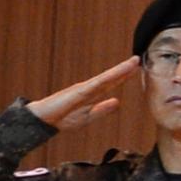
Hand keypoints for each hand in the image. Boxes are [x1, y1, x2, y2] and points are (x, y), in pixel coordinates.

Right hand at [21, 57, 140, 140]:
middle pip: (111, 78)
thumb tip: (117, 101)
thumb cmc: (62, 119)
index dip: (123, 76)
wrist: (42, 121)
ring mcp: (84, 88)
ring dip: (120, 70)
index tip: (136, 68)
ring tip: (133, 62)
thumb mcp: (87, 116)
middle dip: (125, 69)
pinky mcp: (79, 91)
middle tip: (138, 59)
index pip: (111, 83)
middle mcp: (89, 88)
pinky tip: (119, 72)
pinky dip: (110, 77)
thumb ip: (102, 109)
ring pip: (106, 78)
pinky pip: (97, 83)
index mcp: (91, 94)